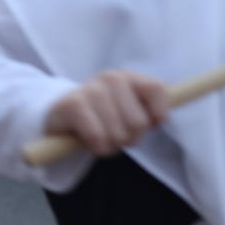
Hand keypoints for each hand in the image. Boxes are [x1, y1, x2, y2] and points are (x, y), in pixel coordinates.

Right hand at [45, 70, 168, 156]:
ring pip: (118, 133)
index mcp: (129, 77)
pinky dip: (96, 146)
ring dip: (111, 145)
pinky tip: (88, 141)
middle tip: (115, 134)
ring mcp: (90, 89)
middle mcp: (110, 78)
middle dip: (129, 138)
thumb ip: (151, 110)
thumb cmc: (104, 117)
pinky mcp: (72, 104)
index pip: (158, 90)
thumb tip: (163, 118)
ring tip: (100, 137)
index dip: (157, 115)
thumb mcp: (129, 109)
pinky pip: (97, 136)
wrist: (61, 117)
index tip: (147, 124)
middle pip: (139, 123)